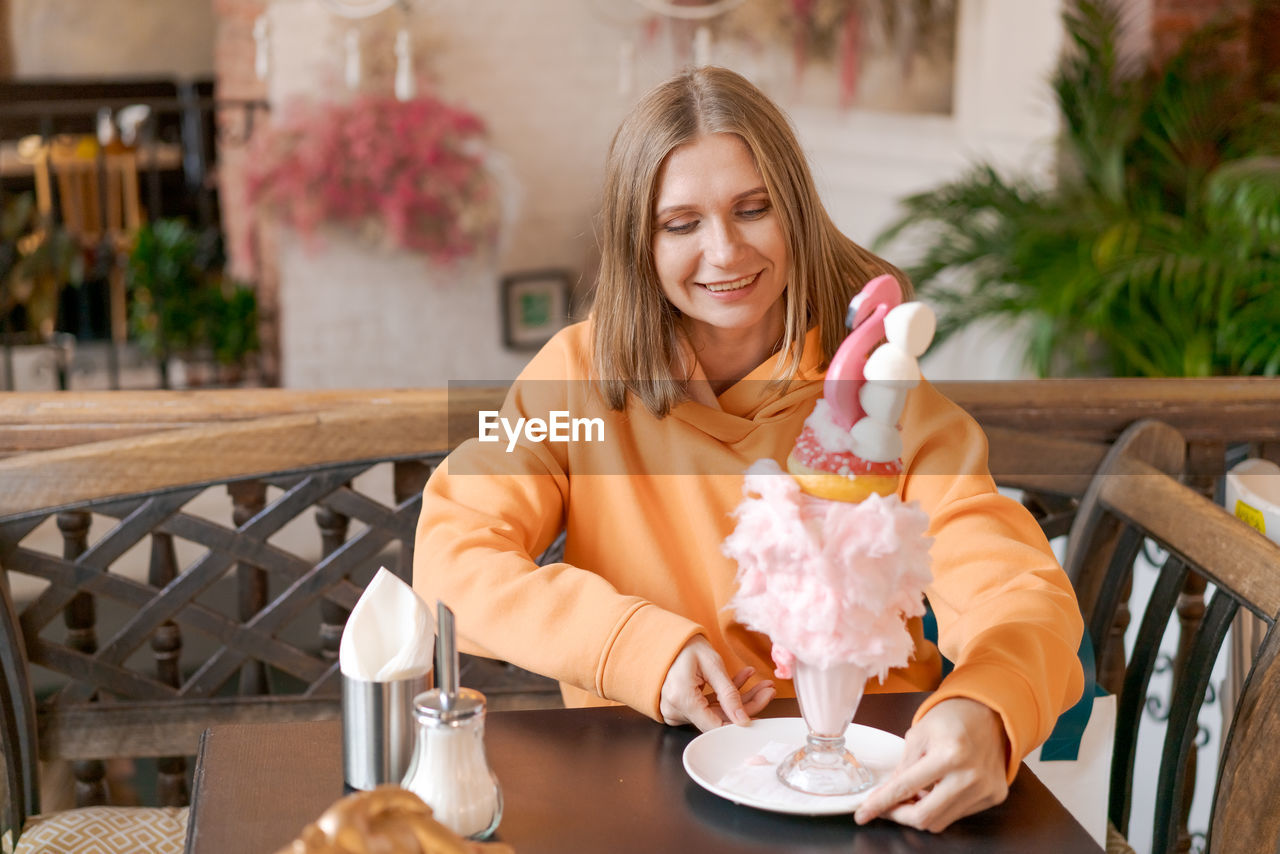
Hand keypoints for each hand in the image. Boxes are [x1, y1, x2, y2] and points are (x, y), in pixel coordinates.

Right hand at [659, 636, 774, 731]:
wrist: (667, 638)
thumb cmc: (686, 646)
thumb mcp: (712, 665)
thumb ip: (729, 694)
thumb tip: (743, 719)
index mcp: (681, 699)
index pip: (715, 725)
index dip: (740, 722)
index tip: (762, 712)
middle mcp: (675, 709)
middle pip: (718, 718)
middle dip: (746, 705)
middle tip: (767, 690)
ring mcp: (677, 709)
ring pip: (716, 712)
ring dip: (739, 699)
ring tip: (760, 684)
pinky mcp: (681, 707)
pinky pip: (707, 706)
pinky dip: (724, 696)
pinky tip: (742, 680)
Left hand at [853, 697, 1009, 832]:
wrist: (989, 713)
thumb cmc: (951, 719)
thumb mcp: (918, 734)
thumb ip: (903, 767)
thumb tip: (886, 796)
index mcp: (949, 754)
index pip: (906, 788)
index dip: (881, 804)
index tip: (863, 814)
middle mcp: (970, 776)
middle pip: (924, 817)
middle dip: (899, 816)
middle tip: (886, 808)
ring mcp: (985, 789)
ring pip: (940, 821)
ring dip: (920, 812)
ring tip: (913, 794)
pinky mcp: (994, 796)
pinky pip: (957, 815)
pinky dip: (940, 808)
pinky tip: (935, 791)